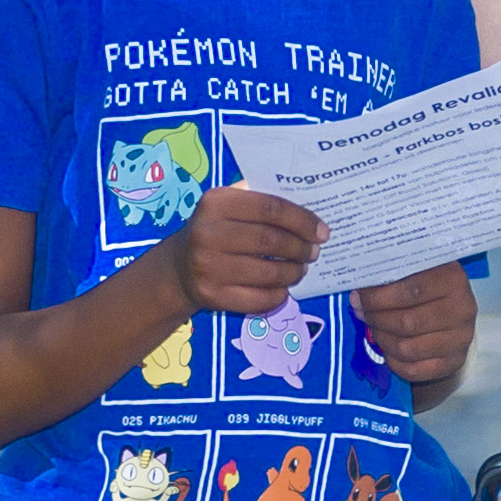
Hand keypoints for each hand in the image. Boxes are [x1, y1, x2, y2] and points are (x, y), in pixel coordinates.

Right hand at [165, 186, 323, 316]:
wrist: (179, 269)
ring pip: (269, 272)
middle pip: (271, 241)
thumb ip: (261, 201)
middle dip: (301, 248)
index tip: (322, 231)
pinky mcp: (212, 297)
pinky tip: (283, 287)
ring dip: (294, 272)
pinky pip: (260, 299)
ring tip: (301, 269)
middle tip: (313, 252)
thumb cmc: (215, 230)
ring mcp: (208, 268)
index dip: (302, 220)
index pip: (270, 208)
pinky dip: (280, 294)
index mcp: (216, 203)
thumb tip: (309, 215)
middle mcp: (208, 234)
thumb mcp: (228, 206)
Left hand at [348, 259, 476, 393]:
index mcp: (453, 279)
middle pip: (407, 322)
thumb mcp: (418, 271)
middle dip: (377, 319)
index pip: (410, 291)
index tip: (358, 298)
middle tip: (361, 313)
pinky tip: (387, 349)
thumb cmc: (429, 287)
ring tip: (374, 329)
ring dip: (382, 340)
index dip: (378, 297)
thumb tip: (359, 292)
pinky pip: (414, 370)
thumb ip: (394, 276)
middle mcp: (463, 309)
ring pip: (407, 348)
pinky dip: (394, 362)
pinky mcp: (454, 362)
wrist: (455, 314)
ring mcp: (461, 338)